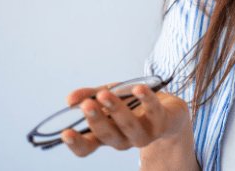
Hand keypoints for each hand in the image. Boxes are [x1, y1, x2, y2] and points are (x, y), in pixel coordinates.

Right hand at [61, 82, 191, 156]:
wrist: (169, 110)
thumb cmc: (134, 104)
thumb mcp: (109, 96)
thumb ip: (90, 95)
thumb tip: (70, 99)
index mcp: (107, 135)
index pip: (88, 147)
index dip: (76, 143)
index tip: (65, 133)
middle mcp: (123, 139)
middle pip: (107, 135)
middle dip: (96, 120)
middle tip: (87, 104)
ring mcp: (144, 134)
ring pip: (129, 126)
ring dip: (116, 110)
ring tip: (105, 94)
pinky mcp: (162, 123)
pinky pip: (154, 111)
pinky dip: (145, 99)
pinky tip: (138, 88)